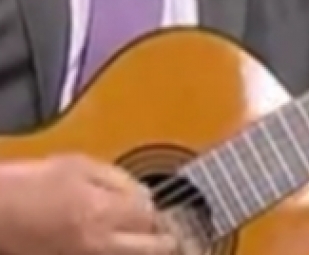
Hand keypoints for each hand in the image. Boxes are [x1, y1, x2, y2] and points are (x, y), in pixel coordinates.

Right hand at [0, 154, 202, 254]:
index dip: (158, 208)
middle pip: (149, 248)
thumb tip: (146, 192)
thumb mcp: (77, 164)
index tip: (162, 205)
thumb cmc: (33, 182)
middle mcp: (99, 244)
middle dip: (164, 240)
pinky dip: (123, 252)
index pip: (149, 215)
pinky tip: (126, 248)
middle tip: (174, 236)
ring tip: (159, 246)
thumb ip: (116, 178)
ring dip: (144, 249)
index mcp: (102, 212)